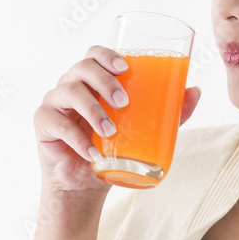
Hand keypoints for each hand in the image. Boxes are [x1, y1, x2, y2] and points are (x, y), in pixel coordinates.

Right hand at [34, 45, 201, 195]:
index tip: (125, 67)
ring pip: (69, 92)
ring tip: (110, 131)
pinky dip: (77, 139)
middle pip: (82, 68)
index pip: (94, 54)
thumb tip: (195, 90)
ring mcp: (54, 102)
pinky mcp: (43, 123)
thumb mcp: (145, 131)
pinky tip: (92, 152)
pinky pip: (56, 123)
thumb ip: (169, 112)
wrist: (86, 184)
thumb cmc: (113, 151)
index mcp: (93, 81)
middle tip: (123, 102)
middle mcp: (71, 85)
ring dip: (92, 110)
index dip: (107, 55)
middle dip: (103, 81)